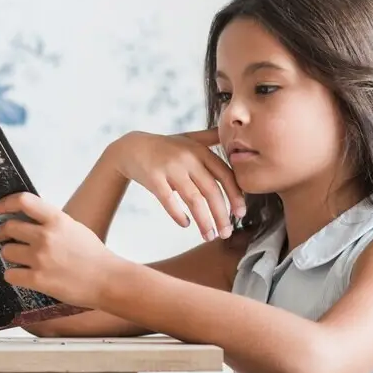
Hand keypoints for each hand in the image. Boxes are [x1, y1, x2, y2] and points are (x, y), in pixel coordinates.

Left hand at [0, 191, 125, 308]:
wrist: (108, 280)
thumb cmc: (93, 255)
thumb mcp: (74, 228)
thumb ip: (51, 222)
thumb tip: (27, 220)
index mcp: (57, 219)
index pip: (23, 201)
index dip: (4, 203)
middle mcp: (46, 236)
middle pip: (8, 227)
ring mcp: (40, 258)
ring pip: (7, 251)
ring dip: (9, 255)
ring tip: (20, 259)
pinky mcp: (38, 279)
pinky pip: (10, 274)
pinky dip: (13, 275)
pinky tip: (21, 275)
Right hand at [103, 128, 245, 240]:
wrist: (132, 147)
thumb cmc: (165, 146)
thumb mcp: (189, 138)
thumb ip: (211, 138)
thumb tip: (233, 136)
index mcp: (200, 151)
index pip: (225, 175)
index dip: (235, 196)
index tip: (240, 214)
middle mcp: (188, 158)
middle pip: (212, 191)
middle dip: (221, 215)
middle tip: (226, 233)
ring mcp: (170, 168)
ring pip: (194, 200)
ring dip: (204, 221)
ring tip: (209, 235)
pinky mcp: (153, 178)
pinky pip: (169, 201)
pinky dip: (178, 215)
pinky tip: (185, 224)